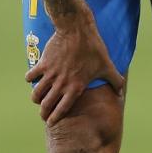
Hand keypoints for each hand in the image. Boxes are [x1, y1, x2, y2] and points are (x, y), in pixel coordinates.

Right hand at [26, 10, 124, 124]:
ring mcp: (50, 74)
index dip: (55, 118)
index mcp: (75, 87)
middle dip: (43, 113)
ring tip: (37, 98)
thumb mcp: (106, 65)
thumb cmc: (93, 48)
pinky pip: (31, 76)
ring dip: (35, 98)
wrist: (76, 30)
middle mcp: (61, 84)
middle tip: (43, 114)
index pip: (62, 109)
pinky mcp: (43, 63)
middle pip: (46, 105)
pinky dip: (30, 79)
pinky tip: (32, 78)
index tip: (51, 122)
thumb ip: (115, 80)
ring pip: (36, 93)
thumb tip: (121, 91)